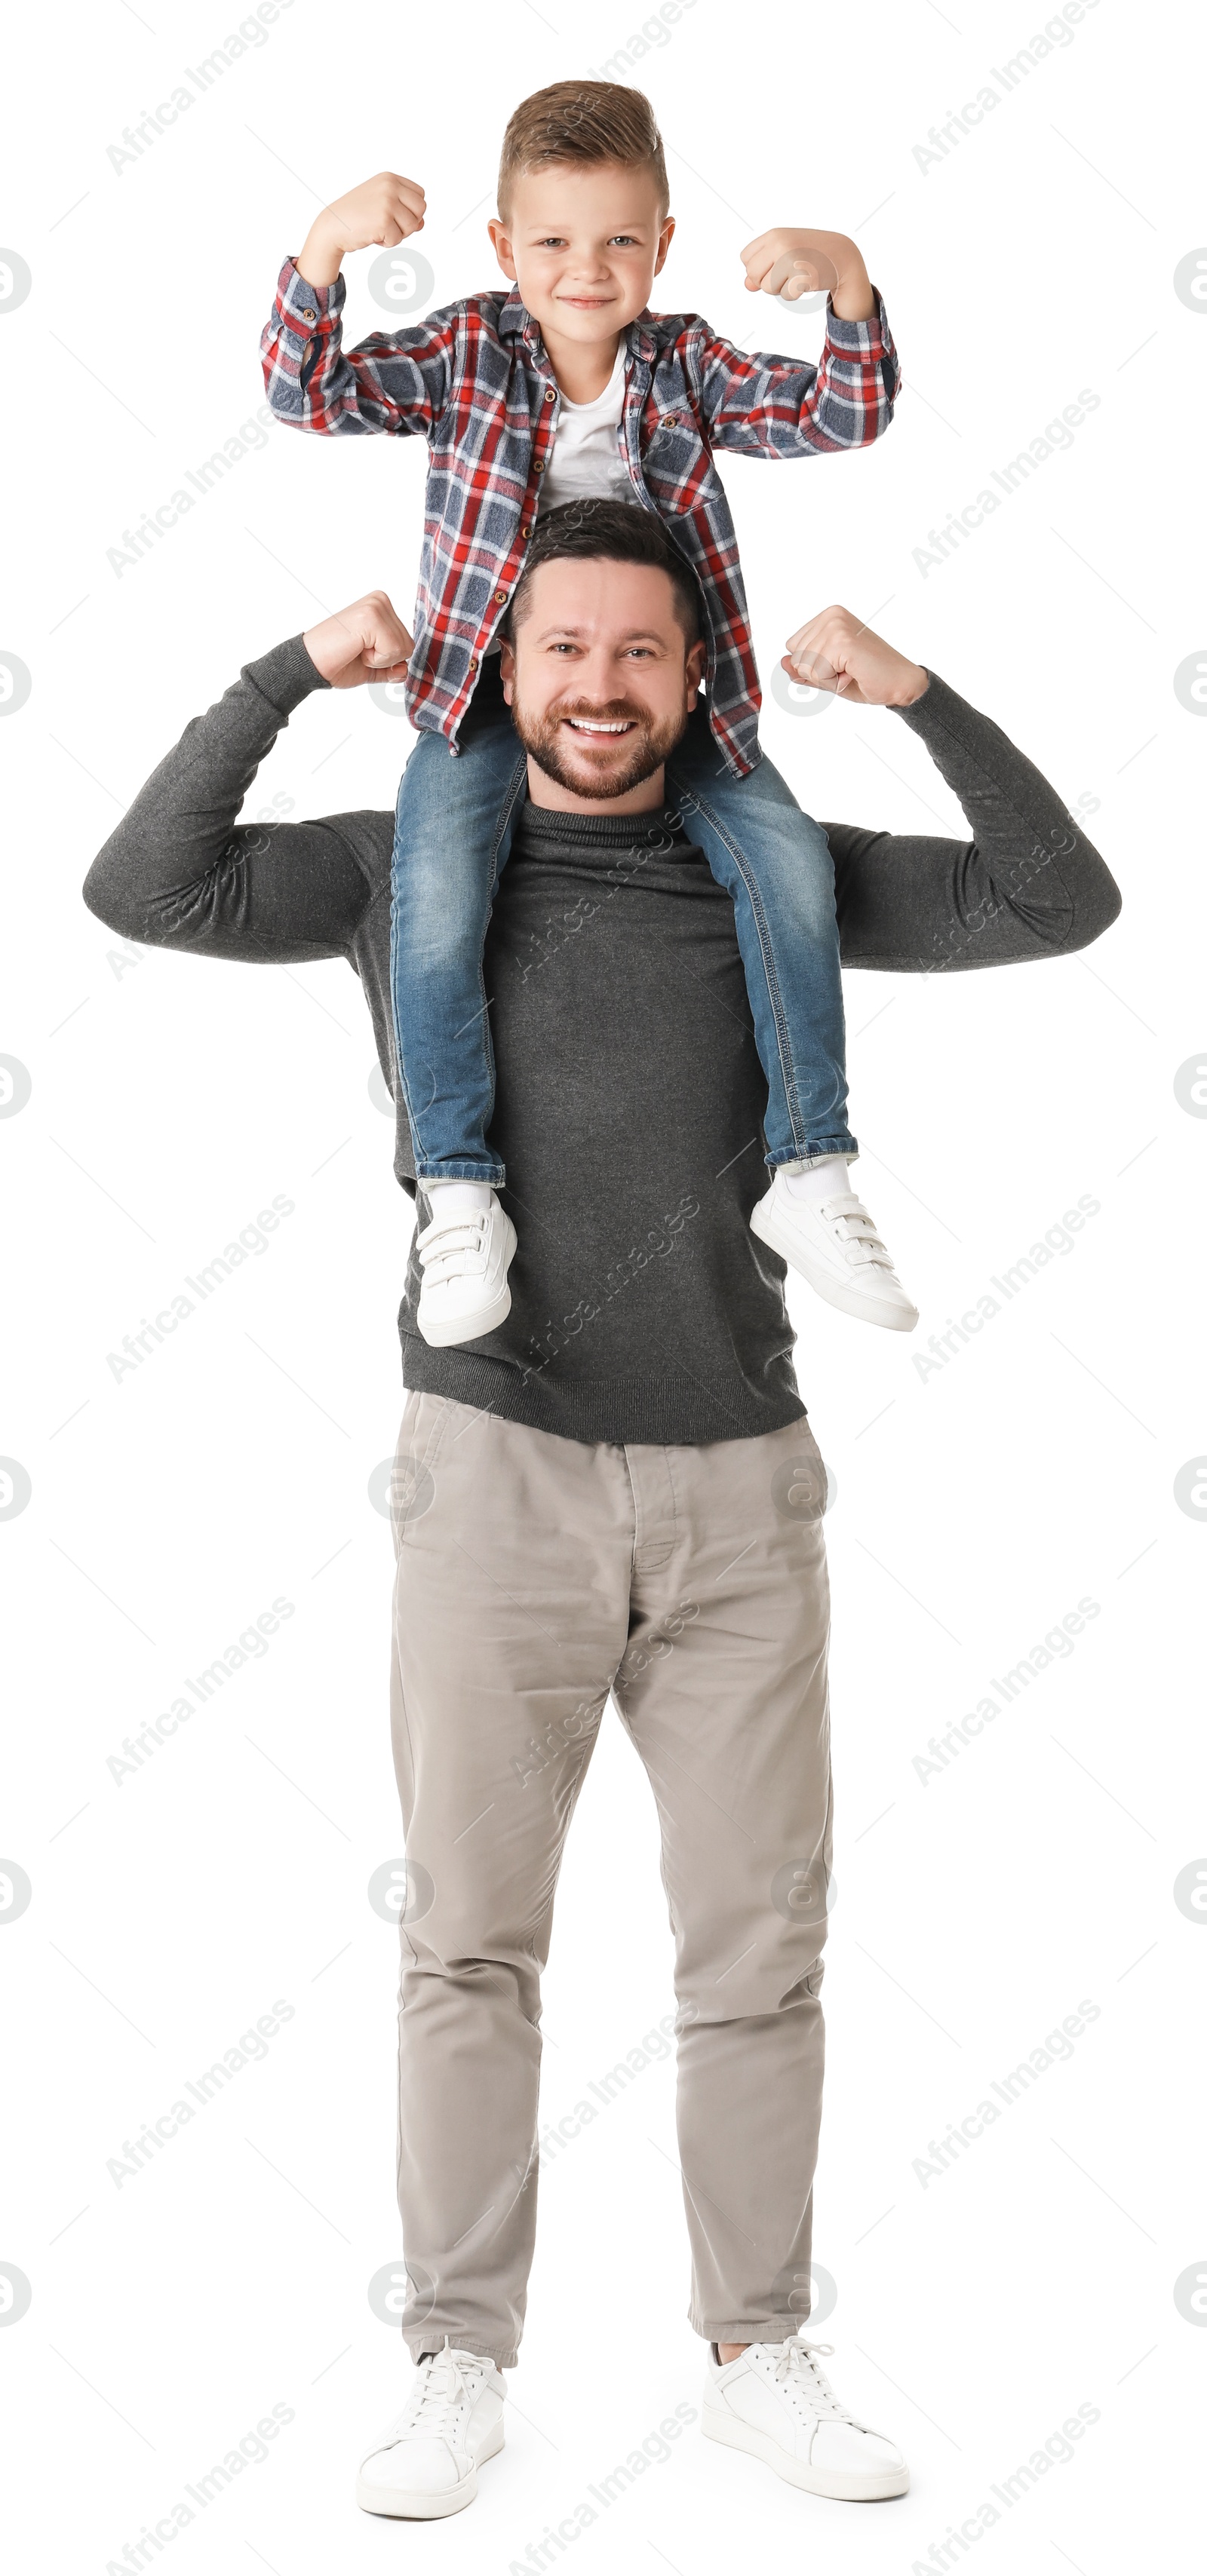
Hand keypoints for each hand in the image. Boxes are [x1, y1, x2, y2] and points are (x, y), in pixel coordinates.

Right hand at [297, 171, 426, 290]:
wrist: (332, 226)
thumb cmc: (356, 217)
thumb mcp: (381, 205)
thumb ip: (403, 210)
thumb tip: (422, 223)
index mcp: (389, 178)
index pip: (420, 195)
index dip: (411, 210)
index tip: (395, 216)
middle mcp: (390, 186)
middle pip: (421, 209)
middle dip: (409, 223)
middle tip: (390, 226)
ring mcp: (387, 202)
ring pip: (412, 226)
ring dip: (398, 234)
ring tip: (379, 230)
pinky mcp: (383, 220)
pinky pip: (398, 239)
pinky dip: (386, 243)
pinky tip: (372, 236)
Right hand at [303, 592, 413, 690]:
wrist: (310, 664)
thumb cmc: (336, 662)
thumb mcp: (371, 668)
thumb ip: (391, 668)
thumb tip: (405, 671)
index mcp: (382, 606)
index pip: (407, 643)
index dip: (386, 659)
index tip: (361, 651)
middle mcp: (380, 600)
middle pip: (408, 646)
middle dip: (384, 659)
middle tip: (357, 651)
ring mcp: (375, 606)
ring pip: (403, 649)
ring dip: (379, 659)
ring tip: (355, 649)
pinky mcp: (370, 617)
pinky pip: (392, 650)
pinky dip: (374, 660)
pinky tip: (355, 648)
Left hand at [740, 226, 874, 321]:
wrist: (842, 255)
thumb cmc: (810, 253)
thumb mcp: (784, 251)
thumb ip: (762, 265)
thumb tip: (747, 285)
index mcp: (774, 235)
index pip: (745, 258)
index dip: (757, 267)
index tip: (773, 265)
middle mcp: (780, 244)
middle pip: (753, 275)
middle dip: (765, 280)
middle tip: (785, 273)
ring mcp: (791, 261)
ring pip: (767, 288)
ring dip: (780, 288)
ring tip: (797, 275)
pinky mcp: (803, 277)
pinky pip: (785, 296)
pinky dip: (794, 294)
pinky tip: (805, 282)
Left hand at [782, 607, 927, 709]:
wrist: (901, 684)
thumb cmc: (867, 678)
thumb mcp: (827, 675)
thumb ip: (803, 669)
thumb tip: (782, 662)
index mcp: (828, 616)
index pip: (793, 647)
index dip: (814, 666)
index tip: (841, 664)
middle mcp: (831, 615)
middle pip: (796, 657)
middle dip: (819, 673)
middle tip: (848, 669)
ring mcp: (836, 626)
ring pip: (804, 667)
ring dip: (827, 678)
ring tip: (852, 670)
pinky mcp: (842, 641)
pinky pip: (816, 673)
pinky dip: (833, 682)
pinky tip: (854, 673)